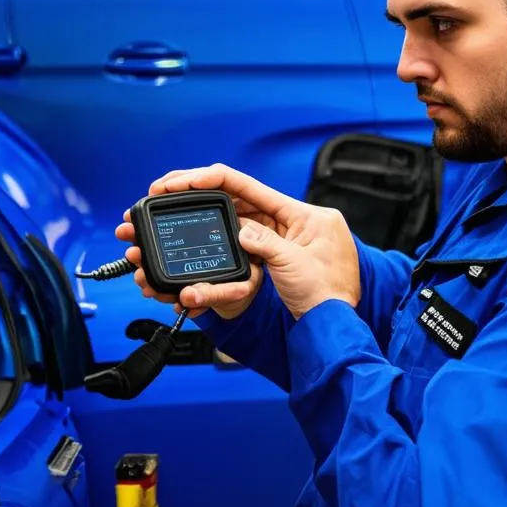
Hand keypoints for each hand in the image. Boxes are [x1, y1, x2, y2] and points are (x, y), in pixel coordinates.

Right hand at [114, 163, 360, 320]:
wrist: (334, 326)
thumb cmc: (329, 297)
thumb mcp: (294, 266)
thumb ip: (265, 243)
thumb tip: (242, 231)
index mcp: (306, 215)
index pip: (253, 187)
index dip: (216, 180)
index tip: (187, 180)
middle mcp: (297, 220)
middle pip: (244, 198)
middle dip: (208, 194)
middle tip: (173, 191)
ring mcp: (287, 236)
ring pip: (242, 217)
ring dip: (214, 212)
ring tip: (181, 205)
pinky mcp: (280, 252)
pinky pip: (248, 236)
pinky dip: (226, 233)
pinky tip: (205, 227)